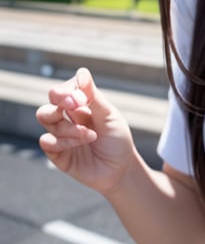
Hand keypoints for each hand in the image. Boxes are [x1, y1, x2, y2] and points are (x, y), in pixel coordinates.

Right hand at [36, 67, 135, 194]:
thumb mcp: (109, 115)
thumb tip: (81, 73)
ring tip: (89, 135)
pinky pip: (46, 141)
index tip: (81, 98)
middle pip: (50, 101)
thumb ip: (93, 96)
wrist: (120, 170)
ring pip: (46, 117)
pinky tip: (79, 143)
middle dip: (60, 99)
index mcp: (81, 104)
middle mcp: (67, 117)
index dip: (69, 89)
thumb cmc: (117, 139)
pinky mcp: (57, 153)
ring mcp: (61, 134)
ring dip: (67, 125)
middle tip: (76, 105)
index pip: (65, 88)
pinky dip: (62, 141)